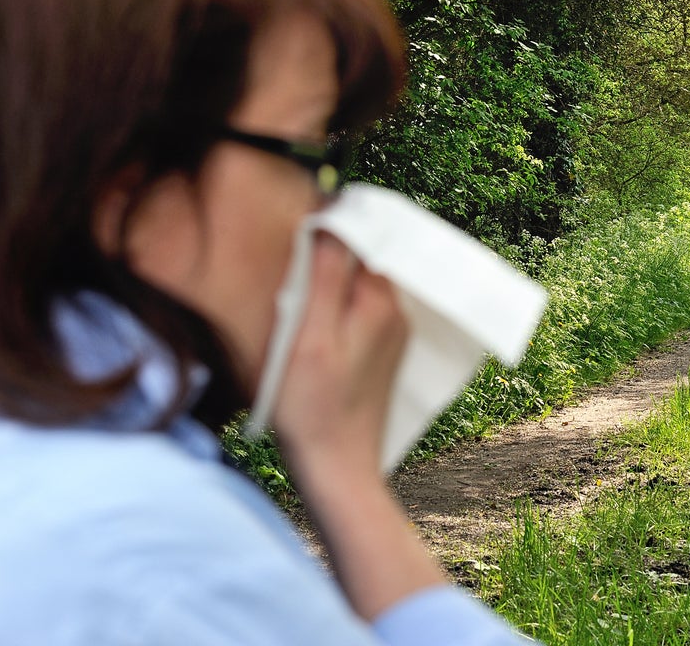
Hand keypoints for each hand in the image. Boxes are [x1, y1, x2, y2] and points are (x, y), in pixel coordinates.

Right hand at [271, 231, 407, 483]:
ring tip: (300, 277)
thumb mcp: (309, 335)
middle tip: (294, 246)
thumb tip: (332, 219)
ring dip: (335, 274)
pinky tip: (315, 313)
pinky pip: (363, 308)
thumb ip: (326, 276)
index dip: (331, 221)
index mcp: (379, 302)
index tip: (300, 220)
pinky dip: (341, 300)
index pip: (363, 235)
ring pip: (363, 283)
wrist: (338, 469)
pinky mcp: (382, 353)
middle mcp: (395, 313)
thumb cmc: (313, 407)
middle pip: (365, 257)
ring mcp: (392, 334)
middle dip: (335, 245)